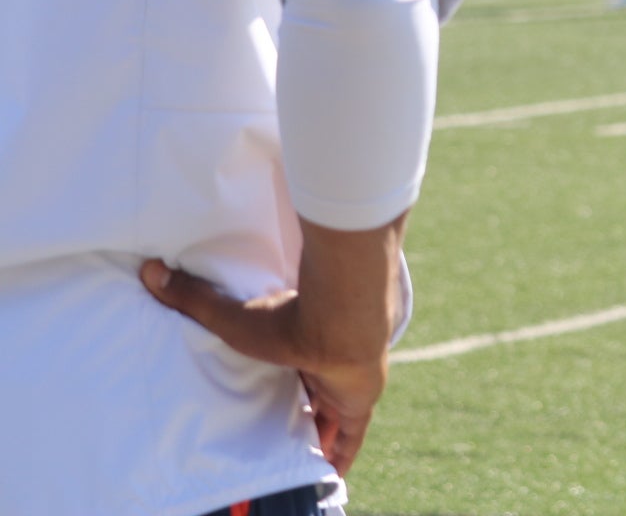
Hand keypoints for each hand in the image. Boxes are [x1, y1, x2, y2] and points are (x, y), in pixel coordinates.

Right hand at [139, 217, 406, 476]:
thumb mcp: (228, 315)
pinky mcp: (358, 406)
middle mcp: (325, 364)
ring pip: (332, 419)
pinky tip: (332, 475)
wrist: (337, 327)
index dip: (281, 381)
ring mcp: (345, 386)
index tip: (269, 394)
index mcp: (298, 344)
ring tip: (300, 462)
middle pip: (311, 394)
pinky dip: (342, 457)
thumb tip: (150, 268)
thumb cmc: (285, 321)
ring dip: (319, 438)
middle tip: (280, 435)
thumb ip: (192, 296)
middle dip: (300, 413)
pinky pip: (351, 439)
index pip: (289, 366)